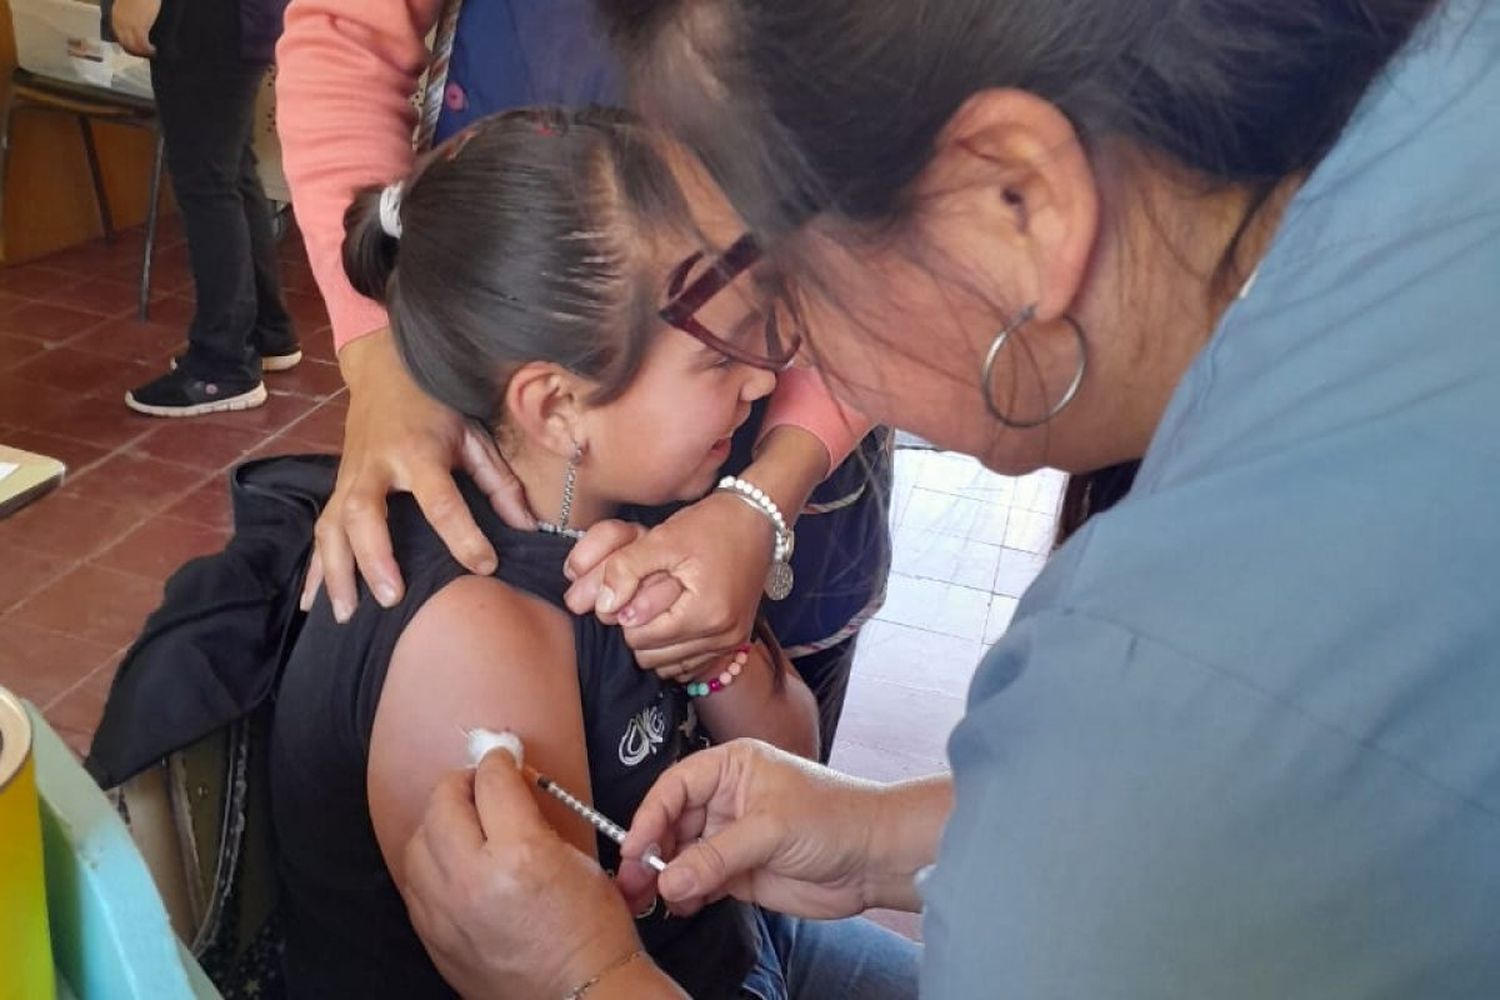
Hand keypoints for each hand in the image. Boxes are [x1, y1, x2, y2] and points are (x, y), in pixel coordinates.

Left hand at [111, 0, 160, 55]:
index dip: (128, 45)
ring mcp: (129, 27)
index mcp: (116, 18)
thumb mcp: (130, 7)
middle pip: (125, 44)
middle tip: (145, 54)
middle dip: (135, 52)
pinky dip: (148, 50)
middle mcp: (119, 24)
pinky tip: (154, 50)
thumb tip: (137, 26)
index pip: (120, 37)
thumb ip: (130, 17)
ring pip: (134, 46)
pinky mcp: (139, 28)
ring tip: (152, 52)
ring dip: (143, 52)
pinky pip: (143, 44)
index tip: (137, 49)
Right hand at [308, 329, 534, 620]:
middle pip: (365, 512)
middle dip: (375, 556)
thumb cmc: (435, 405)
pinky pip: (318, 531)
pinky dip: (313, 568)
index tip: (486, 565)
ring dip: (336, 572)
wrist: (384, 368)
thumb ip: (498, 481)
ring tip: (347, 615)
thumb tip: (526, 526)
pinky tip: (309, 604)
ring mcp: (348, 477)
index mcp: (417, 450)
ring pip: (332, 526)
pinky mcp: (336, 487)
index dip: (463, 534)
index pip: (440, 499)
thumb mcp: (473, 433)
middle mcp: (376, 465)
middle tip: (391, 598)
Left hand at [403, 750, 645, 998]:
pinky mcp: (434, 938)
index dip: (498, 761)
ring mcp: (447, 913)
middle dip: (462, 783)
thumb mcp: (577, 858)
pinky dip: (429, 864)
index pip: (492, 782)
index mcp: (520, 854)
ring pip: (418, 842)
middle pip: (444, 803)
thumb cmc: (591, 930)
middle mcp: (474, 880)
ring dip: (440, 822)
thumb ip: (533, 818)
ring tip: (463, 823)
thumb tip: (507, 788)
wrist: (579, 996)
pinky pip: (414, 884)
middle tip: (479, 784)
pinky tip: (452, 862)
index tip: (502, 758)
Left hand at [564, 492, 772, 669]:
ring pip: (668, 665)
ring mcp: (730, 642)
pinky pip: (689, 665)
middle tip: (643, 597)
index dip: (625, 613)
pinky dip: (674, 649)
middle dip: (639, 629)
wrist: (756, 520)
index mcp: (705, 613)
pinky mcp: (733, 642)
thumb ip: (626, 569)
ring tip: (659, 607)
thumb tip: (605, 606)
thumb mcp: (662, 538)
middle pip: (651, 656)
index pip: (638, 637)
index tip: (632, 587)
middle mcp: (722, 636)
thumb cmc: (710, 525)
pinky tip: (674, 621)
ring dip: (656, 641)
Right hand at [618, 740, 883, 919]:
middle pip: (671, 824)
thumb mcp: (771, 829)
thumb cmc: (834, 819)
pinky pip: (701, 882)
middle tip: (632, 884)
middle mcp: (724, 799)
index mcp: (730, 767)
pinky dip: (686, 895)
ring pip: (682, 856)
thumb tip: (668, 881)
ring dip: (664, 878)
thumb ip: (717, 855)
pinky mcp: (739, 871)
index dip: (649, 817)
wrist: (874, 857)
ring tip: (646, 902)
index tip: (633, 849)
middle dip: (650, 853)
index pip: (674, 787)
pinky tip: (679, 906)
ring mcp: (730, 837)